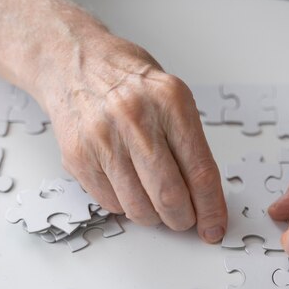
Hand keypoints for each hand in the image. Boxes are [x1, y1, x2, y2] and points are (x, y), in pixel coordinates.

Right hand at [35, 32, 226, 242]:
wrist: (73, 62)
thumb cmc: (129, 82)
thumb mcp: (172, 97)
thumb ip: (190, 143)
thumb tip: (206, 198)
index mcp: (171, 102)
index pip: (200, 171)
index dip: (211, 208)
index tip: (214, 226)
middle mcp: (136, 119)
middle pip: (169, 195)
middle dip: (182, 220)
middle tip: (185, 220)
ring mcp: (103, 138)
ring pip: (138, 207)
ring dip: (154, 218)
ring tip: (157, 206)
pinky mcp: (78, 156)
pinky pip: (111, 203)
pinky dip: (126, 206)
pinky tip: (128, 186)